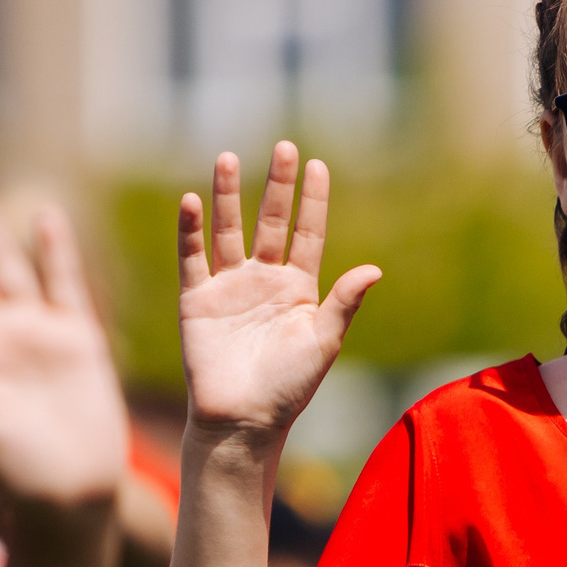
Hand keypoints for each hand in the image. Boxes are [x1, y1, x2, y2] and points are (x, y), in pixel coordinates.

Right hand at [178, 142, 380, 439]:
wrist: (244, 420)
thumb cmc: (289, 386)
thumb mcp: (324, 342)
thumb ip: (344, 303)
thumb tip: (376, 269)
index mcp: (300, 289)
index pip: (307, 233)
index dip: (312, 201)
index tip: (318, 165)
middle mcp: (264, 280)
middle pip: (270, 222)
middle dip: (276, 185)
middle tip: (284, 147)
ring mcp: (229, 287)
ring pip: (228, 230)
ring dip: (226, 195)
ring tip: (227, 157)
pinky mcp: (197, 299)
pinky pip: (192, 257)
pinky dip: (190, 229)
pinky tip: (191, 201)